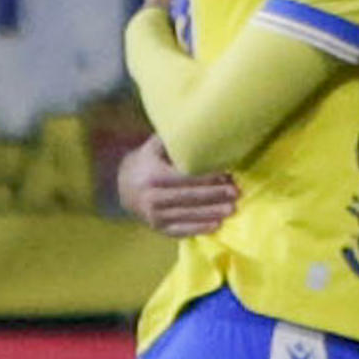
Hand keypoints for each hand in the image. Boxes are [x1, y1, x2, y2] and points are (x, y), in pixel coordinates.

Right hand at [116, 134, 237, 236]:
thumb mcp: (154, 147)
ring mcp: (154, 216)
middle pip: (189, 197)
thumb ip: (173, 141)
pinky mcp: (158, 228)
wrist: (123, 187)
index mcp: (153, 176)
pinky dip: (200, 228)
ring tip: (232, 209)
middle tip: (236, 192)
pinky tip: (217, 225)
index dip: (207, 177)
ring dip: (212, 212)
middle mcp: (151, 198)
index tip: (226, 175)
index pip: (185, 177)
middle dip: (215, 195)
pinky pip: (182, 230)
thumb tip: (200, 129)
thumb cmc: (147, 162)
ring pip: (188, 214)